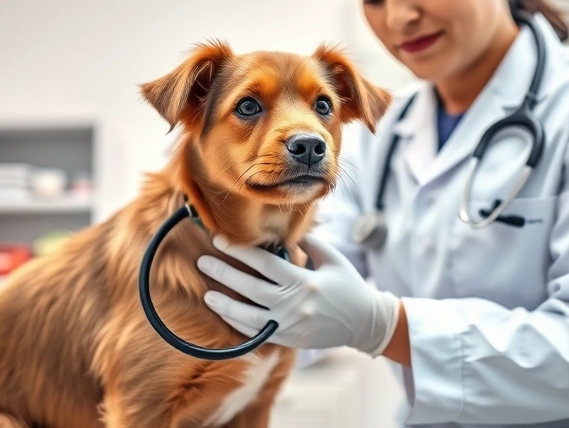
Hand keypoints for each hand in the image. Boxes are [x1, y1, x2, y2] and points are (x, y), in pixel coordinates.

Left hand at [197, 233, 400, 355]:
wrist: (365, 322)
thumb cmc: (349, 285)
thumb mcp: (332, 259)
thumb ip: (308, 243)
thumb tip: (283, 228)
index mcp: (305, 281)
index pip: (265, 263)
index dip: (240, 251)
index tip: (221, 240)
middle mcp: (295, 304)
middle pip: (251, 287)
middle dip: (225, 274)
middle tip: (203, 262)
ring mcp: (291, 325)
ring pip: (250, 316)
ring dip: (226, 305)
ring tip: (207, 295)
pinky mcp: (290, 339)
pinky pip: (258, 333)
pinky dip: (240, 324)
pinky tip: (225, 314)